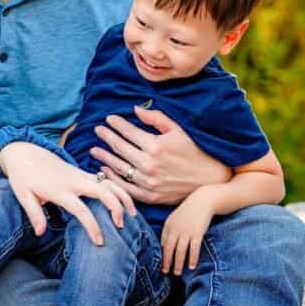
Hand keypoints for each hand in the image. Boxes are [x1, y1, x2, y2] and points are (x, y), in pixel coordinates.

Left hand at [0, 142, 135, 246]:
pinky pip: (106, 180)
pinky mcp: (83, 173)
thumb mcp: (23, 195)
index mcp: (59, 190)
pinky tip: (125, 203)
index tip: (100, 241)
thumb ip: (34, 214)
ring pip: (109, 183)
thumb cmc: (23, 176)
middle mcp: (74, 181)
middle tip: (122, 227)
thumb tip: (41, 233)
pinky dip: (118, 190)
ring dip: (123, 197)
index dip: (92, 226)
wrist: (25, 152)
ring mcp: (80, 175)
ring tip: (132, 215)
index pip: (81, 209)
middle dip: (116, 208)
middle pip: (103, 191)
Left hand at [90, 105, 230, 204]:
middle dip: (106, 137)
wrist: (211, 181)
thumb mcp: (178, 130)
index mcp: (156, 146)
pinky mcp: (150, 196)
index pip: (128, 132)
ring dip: (104, 157)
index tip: (108, 119)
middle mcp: (149, 165)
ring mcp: (148, 182)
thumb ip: (155, 118)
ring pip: (118, 168)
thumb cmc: (195, 151)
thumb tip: (135, 109)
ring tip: (93, 149)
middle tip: (97, 130)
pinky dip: (112, 178)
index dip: (116, 124)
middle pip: (119, 148)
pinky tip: (104, 170)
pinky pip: (125, 187)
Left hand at [160, 188, 215, 275]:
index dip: (161, 254)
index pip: (162, 243)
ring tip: (177, 273)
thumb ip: (171, 229)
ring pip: (180, 251)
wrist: (202, 200)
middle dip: (166, 262)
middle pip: (169, 249)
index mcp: (168, 225)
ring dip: (178, 264)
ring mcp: (186, 231)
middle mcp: (175, 229)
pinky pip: (194, 249)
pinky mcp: (197, 233)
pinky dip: (192, 259)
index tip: (160, 263)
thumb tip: (167, 244)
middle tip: (165, 272)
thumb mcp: (176, 218)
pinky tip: (191, 266)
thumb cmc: (189, 211)